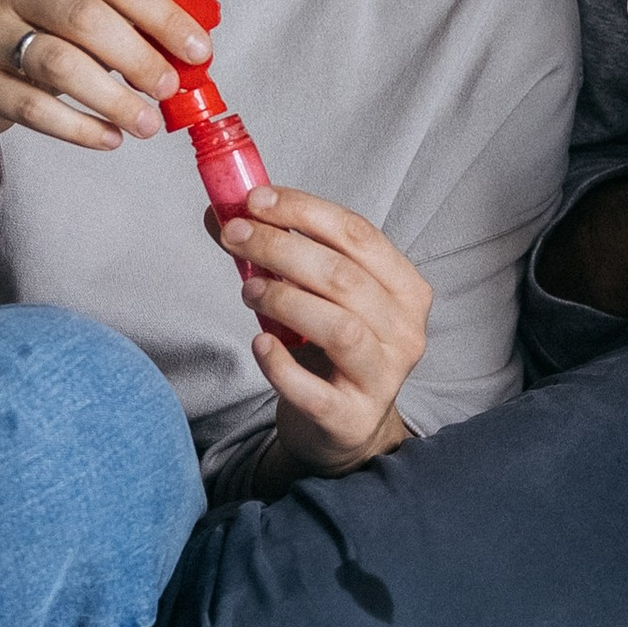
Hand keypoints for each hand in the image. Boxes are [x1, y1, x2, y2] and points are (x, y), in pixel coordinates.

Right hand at [0, 0, 212, 199]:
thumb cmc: (37, 38)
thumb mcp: (76, 14)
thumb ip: (128, 24)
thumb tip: (190, 55)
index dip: (164, 17)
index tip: (199, 52)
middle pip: (88, 19)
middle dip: (139, 58)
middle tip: (170, 89)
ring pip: (61, 64)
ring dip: (114, 99)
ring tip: (148, 123)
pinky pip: (35, 109)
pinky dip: (81, 128)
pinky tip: (110, 138)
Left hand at [228, 190, 430, 479]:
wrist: (345, 427)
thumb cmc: (331, 350)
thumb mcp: (318, 295)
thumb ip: (280, 255)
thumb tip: (221, 211)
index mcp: (406, 289)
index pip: (358, 234)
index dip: (304, 211)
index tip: (256, 200)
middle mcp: (405, 332)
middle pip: (343, 277)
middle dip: (280, 248)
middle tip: (234, 236)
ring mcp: (383, 378)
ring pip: (339, 327)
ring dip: (284, 300)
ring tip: (248, 291)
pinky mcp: (352, 418)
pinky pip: (313, 390)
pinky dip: (280, 363)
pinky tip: (259, 343)